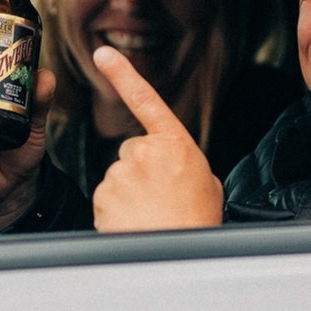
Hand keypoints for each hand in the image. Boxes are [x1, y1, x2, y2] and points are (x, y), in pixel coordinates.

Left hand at [89, 46, 223, 231]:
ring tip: (151, 215)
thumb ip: (186, 165)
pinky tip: (135, 222)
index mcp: (175, 144)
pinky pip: (106, 199)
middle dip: (141, 173)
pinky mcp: (103, 194)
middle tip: (160, 199)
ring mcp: (121, 172)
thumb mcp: (207, 185)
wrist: (178, 256)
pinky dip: (116, 211)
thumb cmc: (197, 224)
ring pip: (118, 178)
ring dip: (130, 195)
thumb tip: (175, 167)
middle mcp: (144, 152)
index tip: (103, 55)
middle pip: (132, 153)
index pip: (145, 100)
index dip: (122, 74)